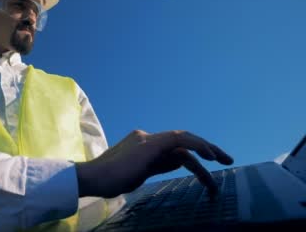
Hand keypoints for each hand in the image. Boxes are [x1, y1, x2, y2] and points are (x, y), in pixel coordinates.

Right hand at [75, 130, 233, 197]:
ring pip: (184, 140)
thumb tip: (177, 162)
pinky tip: (210, 156)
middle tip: (226, 159)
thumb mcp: (138, 173)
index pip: (174, 148)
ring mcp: (148, 139)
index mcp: (143, 144)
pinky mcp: (151, 144)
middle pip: (183, 141)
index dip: (194, 158)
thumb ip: (156, 165)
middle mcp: (147, 137)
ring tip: (223, 160)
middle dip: (206, 148)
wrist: (93, 178)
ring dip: (206, 149)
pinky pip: (180, 140)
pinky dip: (197, 146)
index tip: (208, 171)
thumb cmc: (109, 181)